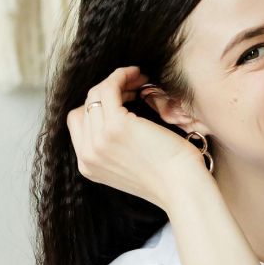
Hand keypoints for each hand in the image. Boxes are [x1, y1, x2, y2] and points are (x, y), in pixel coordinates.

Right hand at [66, 66, 209, 209]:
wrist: (184, 189)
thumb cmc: (172, 177)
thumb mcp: (134, 165)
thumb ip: (118, 149)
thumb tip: (123, 118)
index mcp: (89, 166)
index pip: (79, 123)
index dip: (98, 107)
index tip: (124, 100)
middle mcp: (88, 155)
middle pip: (86, 107)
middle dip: (108, 92)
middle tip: (135, 86)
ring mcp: (99, 141)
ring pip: (96, 95)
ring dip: (117, 81)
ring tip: (140, 80)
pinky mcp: (116, 127)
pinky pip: (109, 89)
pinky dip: (121, 77)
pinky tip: (138, 74)